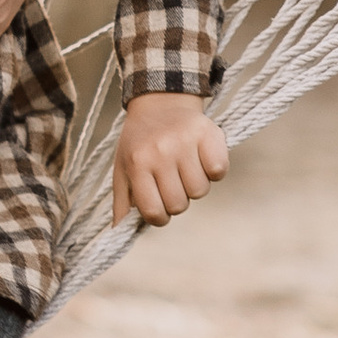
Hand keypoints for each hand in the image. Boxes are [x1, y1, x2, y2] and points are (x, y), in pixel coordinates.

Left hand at [112, 92, 229, 228]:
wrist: (160, 103)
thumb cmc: (139, 143)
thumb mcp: (122, 170)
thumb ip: (122, 203)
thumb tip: (117, 234)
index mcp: (137, 163)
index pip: (153, 211)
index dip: (159, 217)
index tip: (160, 206)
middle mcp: (160, 151)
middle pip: (179, 205)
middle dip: (176, 199)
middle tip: (172, 180)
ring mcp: (185, 141)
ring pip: (199, 191)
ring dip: (194, 185)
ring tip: (185, 168)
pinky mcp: (208, 133)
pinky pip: (219, 170)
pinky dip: (214, 171)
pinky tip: (201, 159)